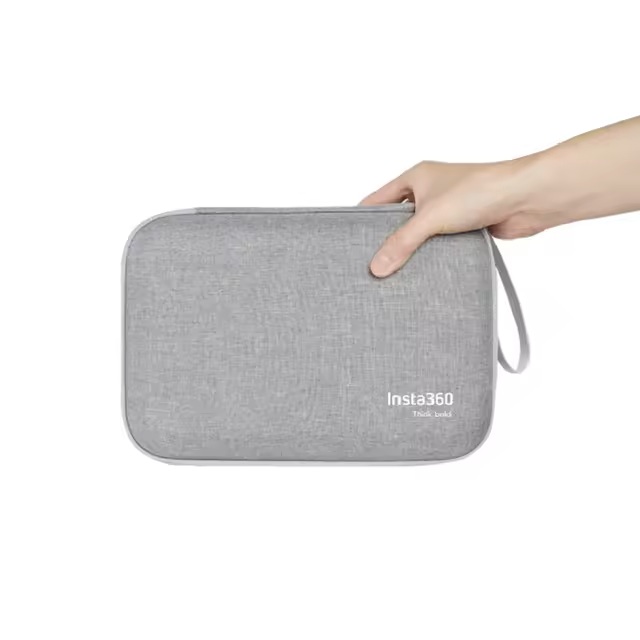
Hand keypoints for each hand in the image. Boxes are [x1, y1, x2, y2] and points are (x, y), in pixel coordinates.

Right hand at [361, 159, 540, 277]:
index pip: (378, 199)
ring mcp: (447, 210)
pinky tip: (424, 272)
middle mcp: (430, 192)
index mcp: (416, 178)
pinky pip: (439, 245)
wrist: (526, 198)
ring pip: (420, 235)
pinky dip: (433, 257)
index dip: (364, 219)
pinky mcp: (463, 227)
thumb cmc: (481, 189)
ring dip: (413, 251)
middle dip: (388, 240)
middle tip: (373, 263)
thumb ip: (401, 243)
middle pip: (397, 221)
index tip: (351, 241)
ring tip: (395, 272)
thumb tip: (378, 266)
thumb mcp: (430, 216)